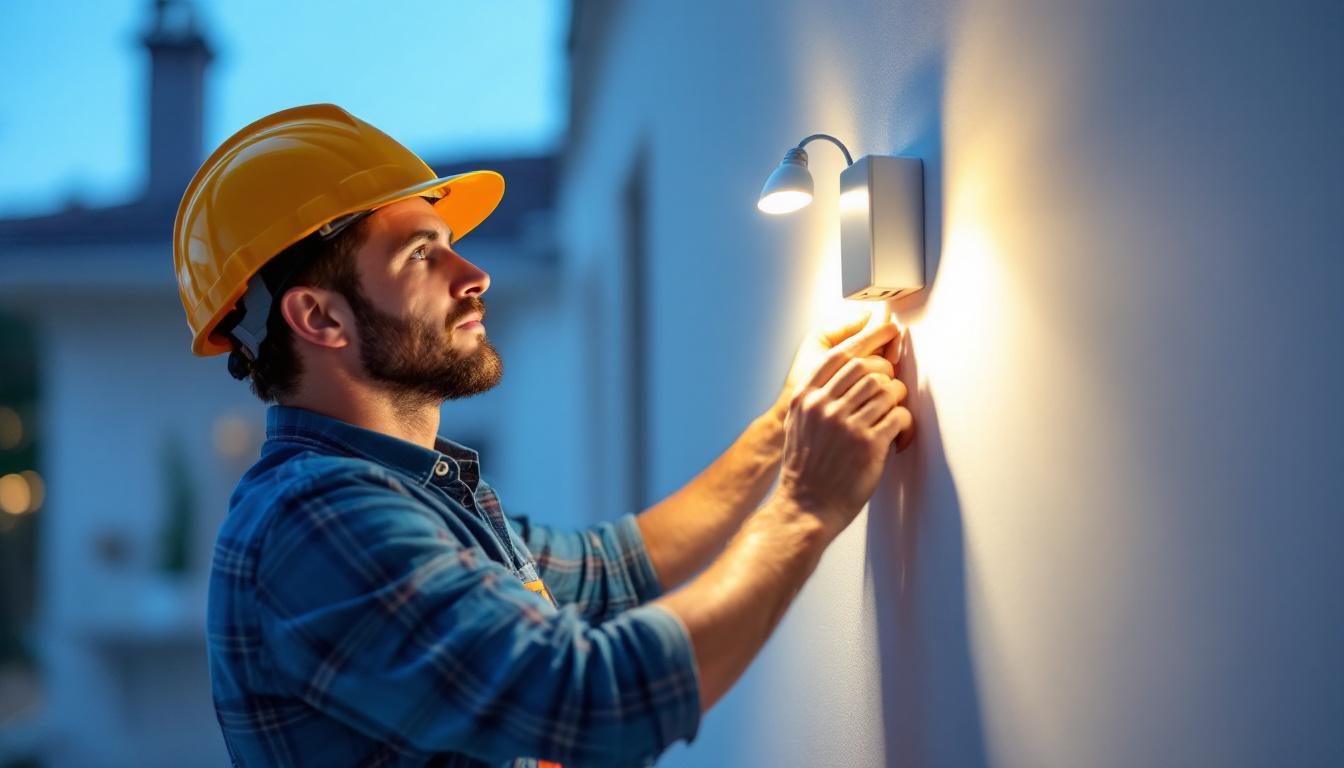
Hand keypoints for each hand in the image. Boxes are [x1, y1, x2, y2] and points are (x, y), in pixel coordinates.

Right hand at [775, 314, 912, 538]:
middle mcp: (824, 407)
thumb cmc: (806, 468)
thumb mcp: (799, 424)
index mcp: (806, 398)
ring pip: (888, 389)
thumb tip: (850, 371)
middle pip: (868, 368)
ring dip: (897, 399)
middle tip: (890, 388)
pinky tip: (899, 434)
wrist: (806, 507)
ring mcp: (846, 424)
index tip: (886, 330)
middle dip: (886, 374)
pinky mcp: (869, 444)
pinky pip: (899, 416)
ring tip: (893, 414)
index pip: (839, 355)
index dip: (867, 339)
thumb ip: (817, 397)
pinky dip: (905, 423)